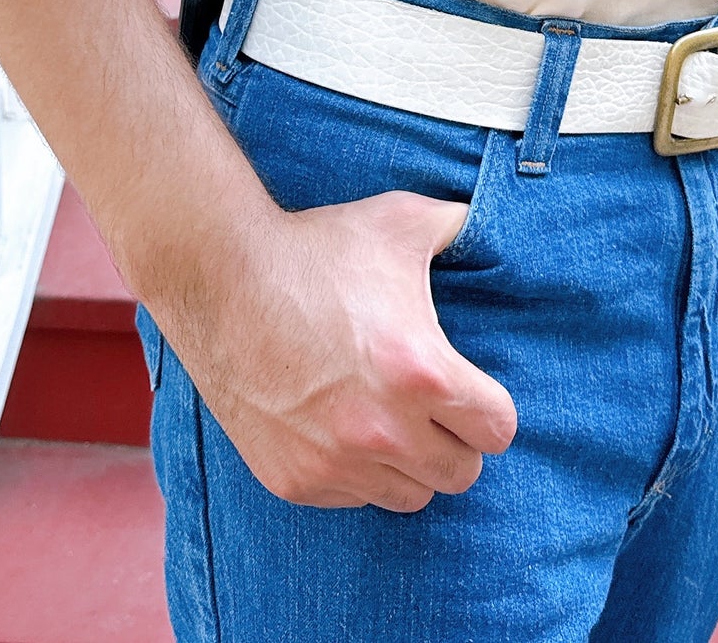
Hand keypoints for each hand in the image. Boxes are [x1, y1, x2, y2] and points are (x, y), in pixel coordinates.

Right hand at [147, 189, 517, 513]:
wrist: (220, 278)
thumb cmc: (314, 249)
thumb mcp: (398, 221)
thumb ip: (456, 225)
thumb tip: (486, 225)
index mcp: (420, 372)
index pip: (496, 430)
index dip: (488, 408)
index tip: (469, 389)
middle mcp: (383, 430)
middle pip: (460, 473)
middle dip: (453, 438)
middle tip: (431, 405)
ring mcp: (336, 462)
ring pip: (410, 495)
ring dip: (408, 462)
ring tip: (387, 416)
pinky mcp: (295, 480)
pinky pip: (353, 497)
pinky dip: (357, 471)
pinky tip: (340, 425)